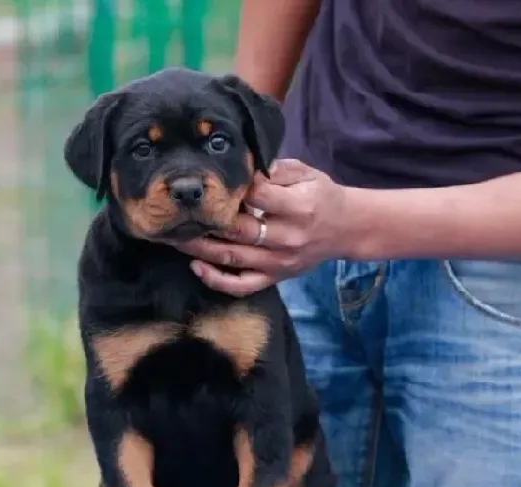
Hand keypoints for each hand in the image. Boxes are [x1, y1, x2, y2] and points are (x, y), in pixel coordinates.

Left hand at [176, 159, 349, 295]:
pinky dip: (217, 280)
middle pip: (238, 231)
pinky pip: (242, 285)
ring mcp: (279, 262)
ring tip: (175, 238)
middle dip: (203, 223)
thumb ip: (274, 169)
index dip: (233, 187)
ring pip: (233, 258)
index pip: (257, 196)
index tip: (214, 181)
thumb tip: (239, 166)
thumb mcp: (305, 173)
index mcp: (298, 207)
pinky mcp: (275, 277)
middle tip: (175, 214)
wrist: (346, 228)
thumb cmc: (320, 196)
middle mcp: (287, 237)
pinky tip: (197, 267)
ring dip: (200, 249)